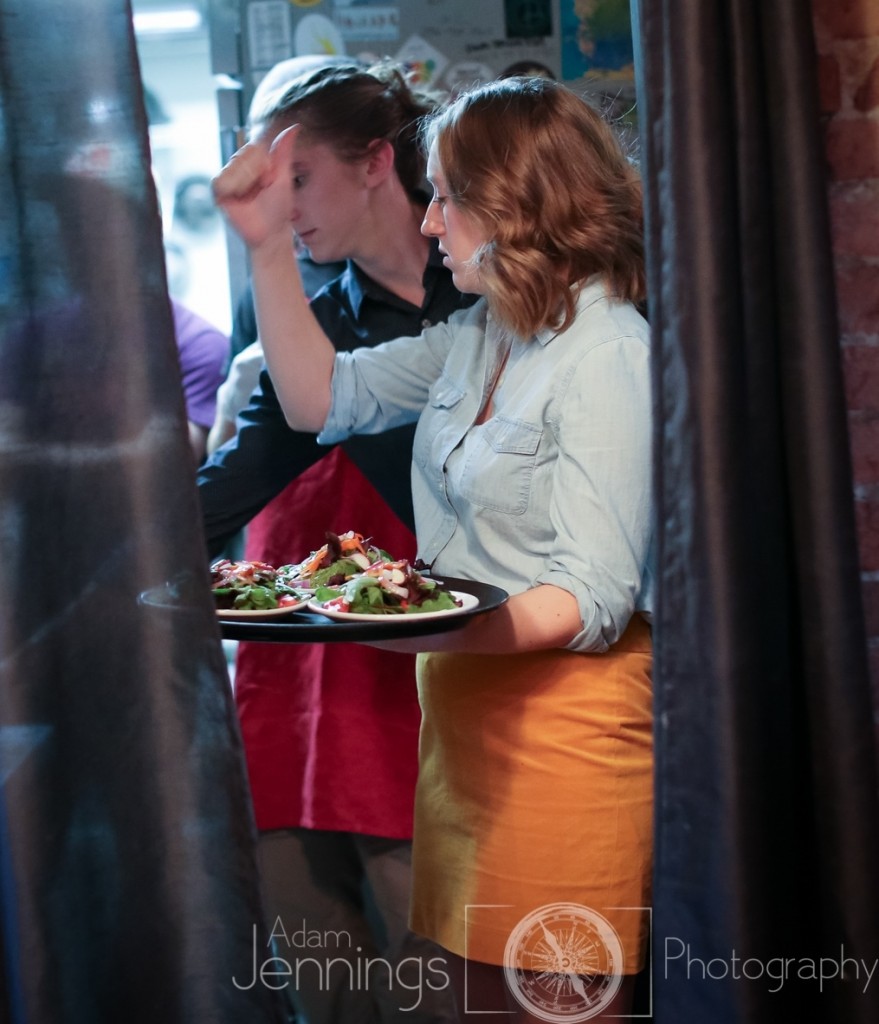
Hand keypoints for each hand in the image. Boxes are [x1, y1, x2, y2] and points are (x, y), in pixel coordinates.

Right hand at [211, 126, 301, 251]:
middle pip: (240, 157)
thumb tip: (295, 127)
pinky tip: (238, 198)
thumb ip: (284, 153)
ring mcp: (229, 178)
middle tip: (261, 191)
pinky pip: (219, 182)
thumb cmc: (279, 208)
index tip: (269, 179)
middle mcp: (240, 166)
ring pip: (230, 169)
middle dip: (253, 176)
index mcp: (256, 161)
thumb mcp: (284, 179)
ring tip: (250, 197)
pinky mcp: (219, 192)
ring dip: (244, 183)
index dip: (261, 164)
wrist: (270, 233)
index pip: (253, 149)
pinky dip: (230, 189)